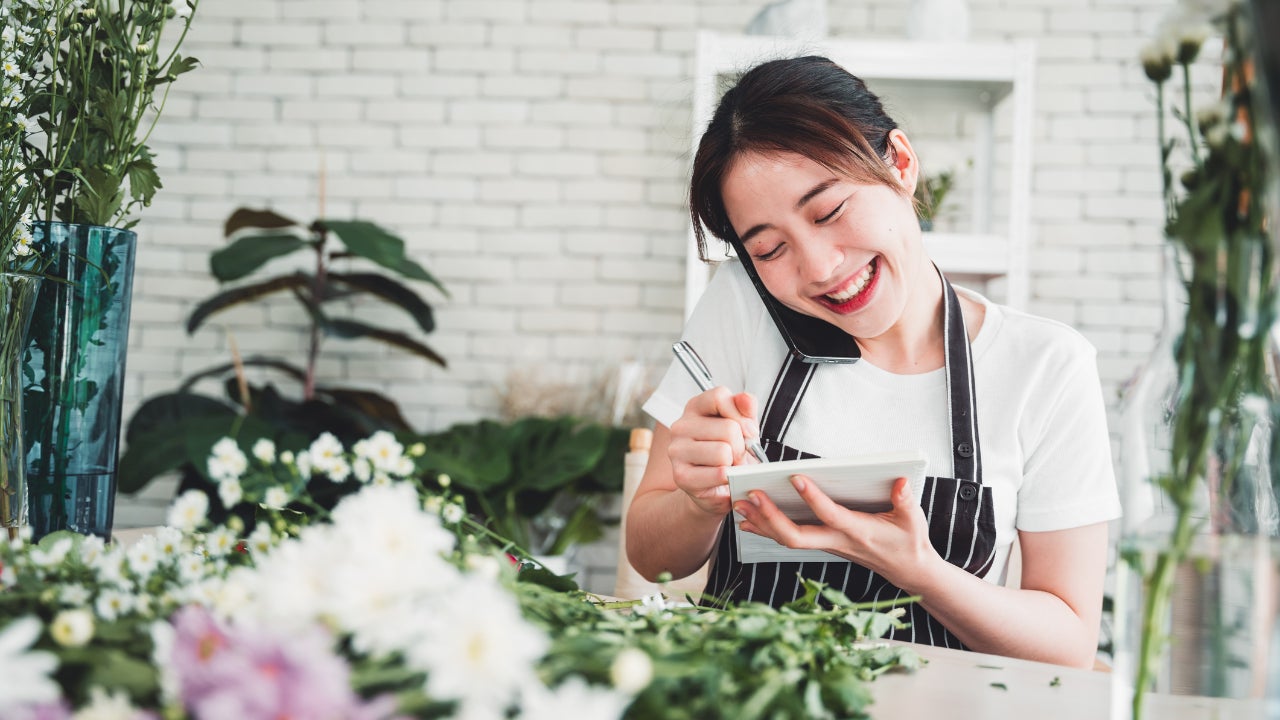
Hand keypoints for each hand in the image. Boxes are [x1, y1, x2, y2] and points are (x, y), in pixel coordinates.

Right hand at [667, 387, 762, 516]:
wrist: (714, 489)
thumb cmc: (729, 454)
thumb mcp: (741, 428)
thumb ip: (746, 410)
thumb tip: (747, 399)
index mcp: (695, 408)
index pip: (719, 396)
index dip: (741, 415)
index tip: (747, 431)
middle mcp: (680, 426)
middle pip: (728, 428)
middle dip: (741, 446)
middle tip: (736, 455)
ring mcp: (677, 451)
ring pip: (723, 452)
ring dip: (734, 464)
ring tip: (728, 467)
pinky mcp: (680, 475)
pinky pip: (719, 473)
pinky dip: (728, 478)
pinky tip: (722, 480)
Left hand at [733, 475, 937, 587]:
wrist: (907, 570)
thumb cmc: (909, 542)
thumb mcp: (913, 520)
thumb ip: (906, 501)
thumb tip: (901, 481)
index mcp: (858, 531)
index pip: (830, 515)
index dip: (812, 498)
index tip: (796, 477)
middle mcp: (837, 541)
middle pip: (796, 536)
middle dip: (771, 516)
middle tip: (751, 495)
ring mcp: (827, 545)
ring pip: (787, 539)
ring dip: (762, 521)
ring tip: (740, 503)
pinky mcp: (822, 544)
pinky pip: (789, 539)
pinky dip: (766, 529)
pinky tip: (748, 519)